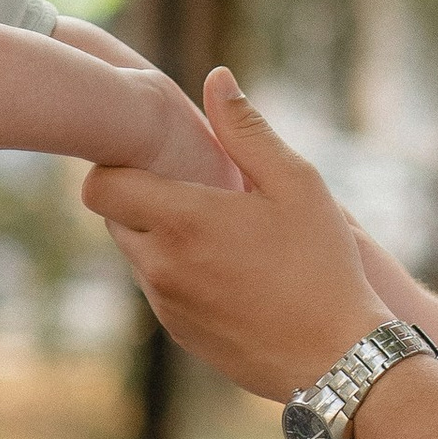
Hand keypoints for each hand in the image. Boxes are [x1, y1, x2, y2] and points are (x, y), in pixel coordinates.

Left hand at [83, 69, 382, 397]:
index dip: (117, 163)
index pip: (99, 185)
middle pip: (112, 216)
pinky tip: (229, 269)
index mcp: (182, 221)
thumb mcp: (297, 184)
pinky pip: (159, 289)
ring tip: (217, 228)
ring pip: (136, 253)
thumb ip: (247, 129)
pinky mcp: (180, 334)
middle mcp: (160, 266)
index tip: (155, 156)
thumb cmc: (323, 265)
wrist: (338, 359)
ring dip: (159, 234)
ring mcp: (166, 304)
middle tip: (193, 187)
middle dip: (140, 195)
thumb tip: (216, 79)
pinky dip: (177, 271)